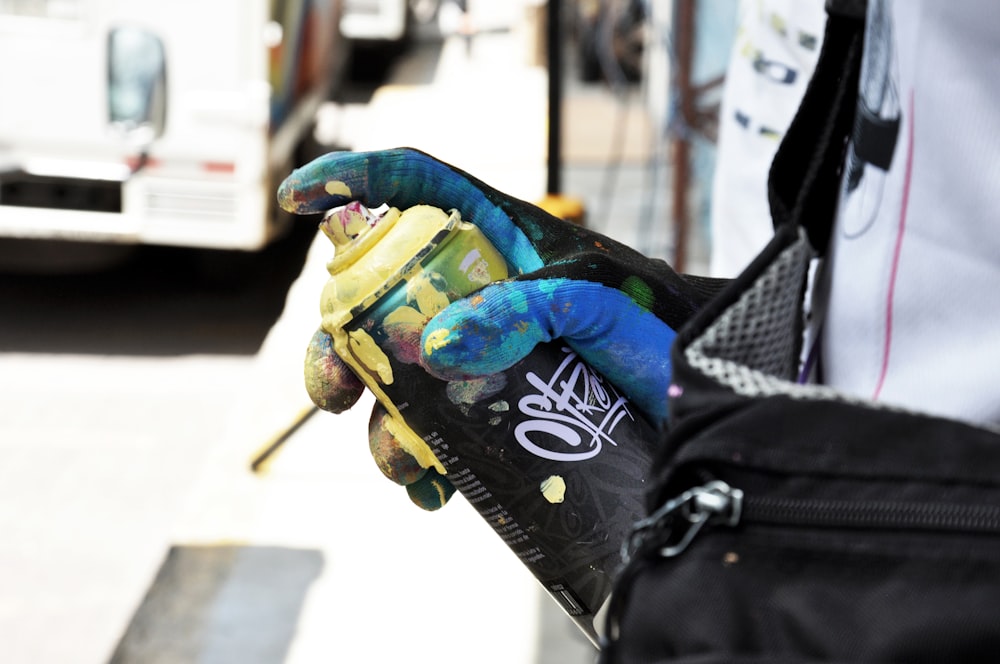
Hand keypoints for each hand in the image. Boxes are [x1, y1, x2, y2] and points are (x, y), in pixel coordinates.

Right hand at [282, 148, 725, 508]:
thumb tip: (434, 349)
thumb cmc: (657, 322)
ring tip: (406, 465)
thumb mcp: (595, 300)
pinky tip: (434, 491)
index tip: (295, 198)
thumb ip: (525, 308)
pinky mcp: (490, 405)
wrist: (697, 391)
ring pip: (393, 379)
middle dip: (337, 346)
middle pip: (374, 300)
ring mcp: (475, 349)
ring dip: (379, 424)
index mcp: (495, 236)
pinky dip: (420, 463)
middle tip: (335, 390)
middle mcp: (471, 290)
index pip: (412, 186)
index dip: (349, 180)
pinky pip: (432, 431)